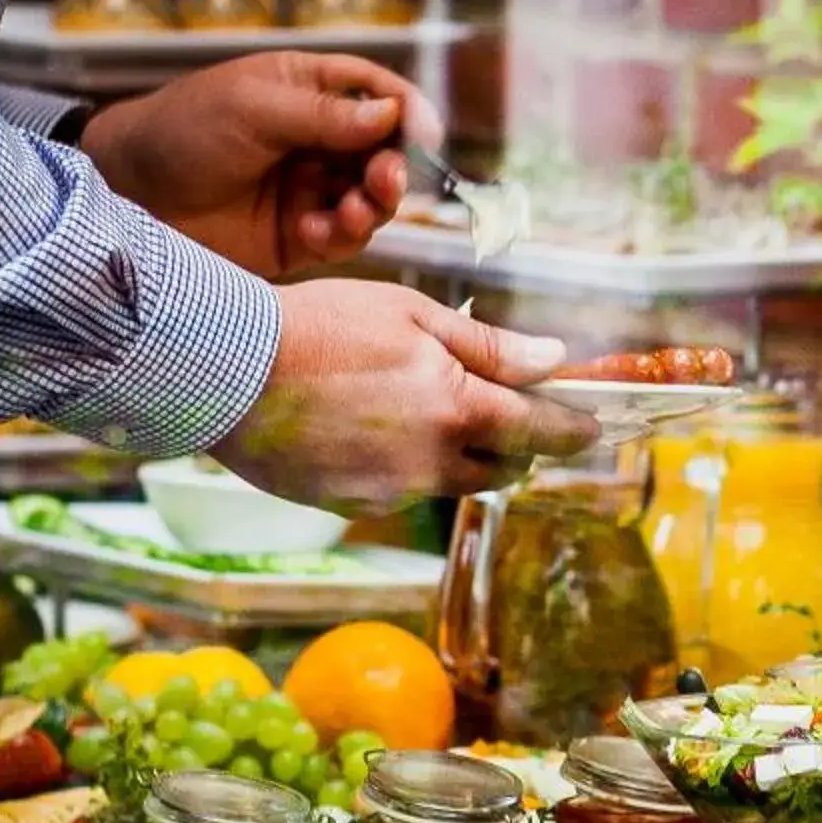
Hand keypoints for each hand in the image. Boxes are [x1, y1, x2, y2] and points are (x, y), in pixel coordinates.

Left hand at [79, 53, 435, 277]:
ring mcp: (308, 191)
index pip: (376, 94)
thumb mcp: (254, 108)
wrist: (128, 192)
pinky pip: (342, 239)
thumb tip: (390, 115)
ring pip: (371, 199)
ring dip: (375, 205)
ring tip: (356, 209)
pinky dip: (342, 236)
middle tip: (386, 179)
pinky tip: (316, 231)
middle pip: (384, 152)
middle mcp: (317, 141)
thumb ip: (324, 115)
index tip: (423, 134)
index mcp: (308, 92)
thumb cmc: (182, 131)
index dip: (406, 111)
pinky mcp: (296, 238)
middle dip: (395, 167)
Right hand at [213, 282, 601, 508]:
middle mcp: (432, 462)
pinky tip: (374, 429)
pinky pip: (403, 492)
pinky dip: (407, 466)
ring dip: (462, 456)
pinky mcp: (353, 506)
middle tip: (506, 412)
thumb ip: (490, 347)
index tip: (591, 428)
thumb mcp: (414, 316)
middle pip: (504, 469)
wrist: (230, 368)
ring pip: (453, 483)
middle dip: (516, 444)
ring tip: (428, 412)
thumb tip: (554, 360)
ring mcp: (392, 492)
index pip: (541, 432)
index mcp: (457, 410)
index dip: (572, 430)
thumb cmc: (322, 325)